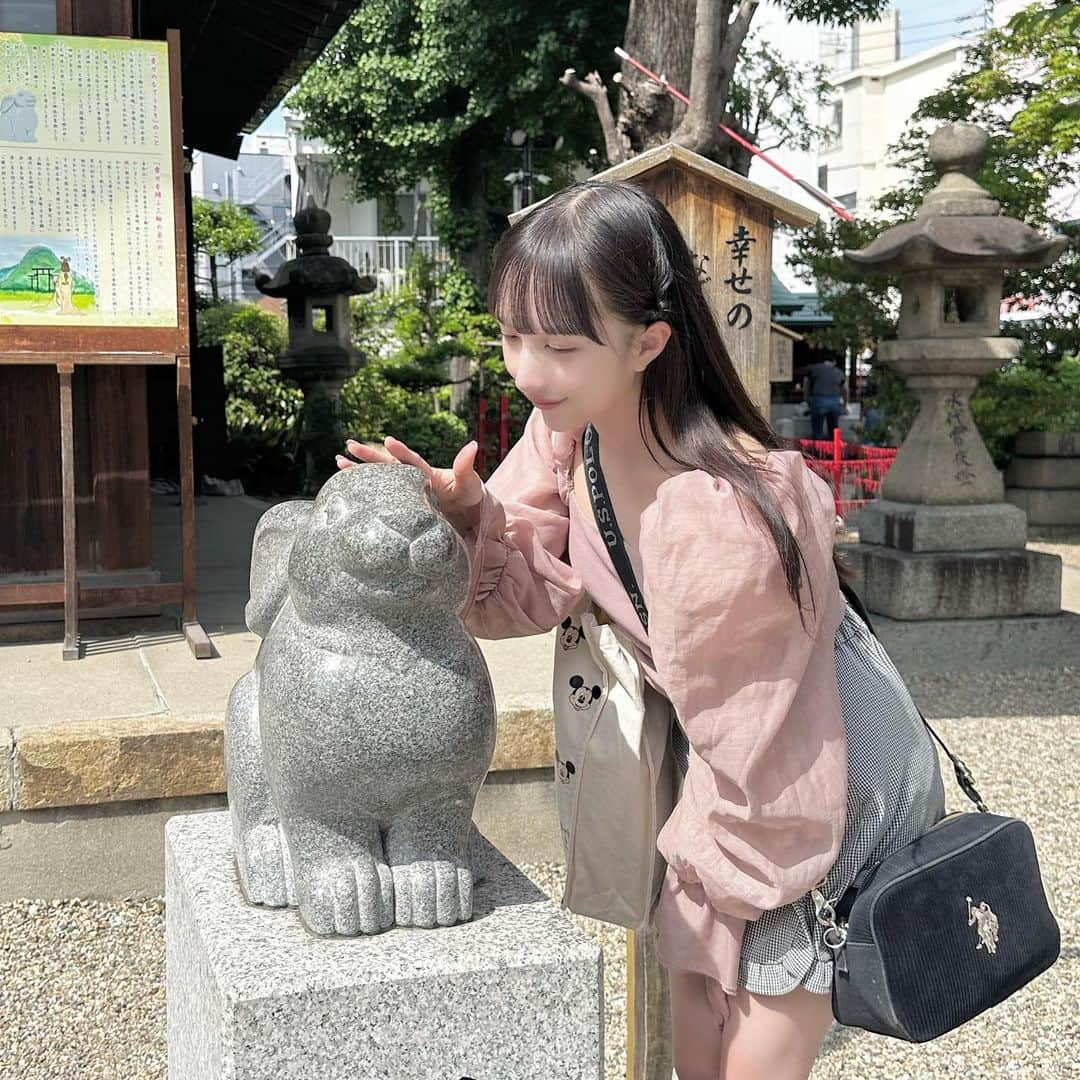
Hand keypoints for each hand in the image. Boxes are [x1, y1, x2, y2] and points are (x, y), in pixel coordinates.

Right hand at [336, 436, 484, 534]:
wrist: (468, 522)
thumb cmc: (470, 499)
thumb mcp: (470, 484)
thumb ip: (466, 468)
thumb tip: (472, 445)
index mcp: (427, 474)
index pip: (411, 461)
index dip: (401, 452)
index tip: (388, 442)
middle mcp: (411, 482)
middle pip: (388, 466)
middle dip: (369, 456)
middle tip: (349, 444)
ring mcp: (405, 496)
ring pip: (379, 481)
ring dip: (359, 472)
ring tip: (339, 462)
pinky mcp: (401, 512)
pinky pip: (380, 503)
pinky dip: (363, 498)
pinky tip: (345, 493)